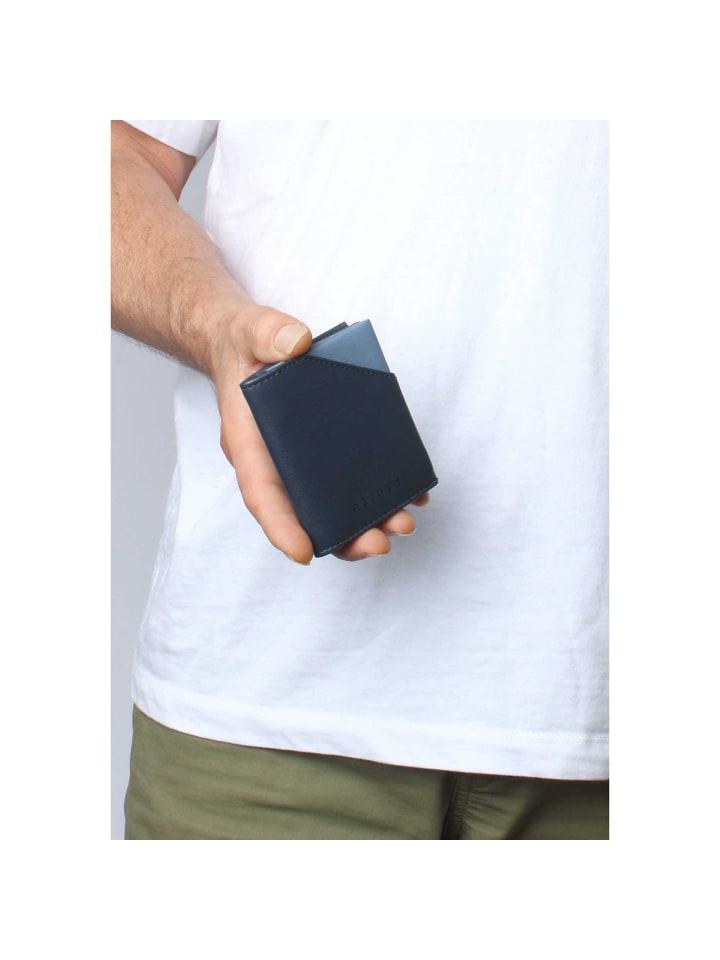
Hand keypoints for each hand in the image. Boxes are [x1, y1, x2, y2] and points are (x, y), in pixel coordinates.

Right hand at [211, 304, 429, 563]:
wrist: (252, 344)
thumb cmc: (246, 346)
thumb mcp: (252, 330)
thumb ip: (269, 333)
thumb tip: (298, 343)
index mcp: (251, 444)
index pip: (262, 494)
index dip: (281, 527)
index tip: (304, 553)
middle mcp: (279, 463)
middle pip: (307, 515)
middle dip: (344, 536)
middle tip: (380, 543)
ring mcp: (307, 460)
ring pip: (334, 507)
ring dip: (369, 523)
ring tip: (404, 524)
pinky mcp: (331, 450)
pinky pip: (354, 480)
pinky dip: (382, 493)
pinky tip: (413, 493)